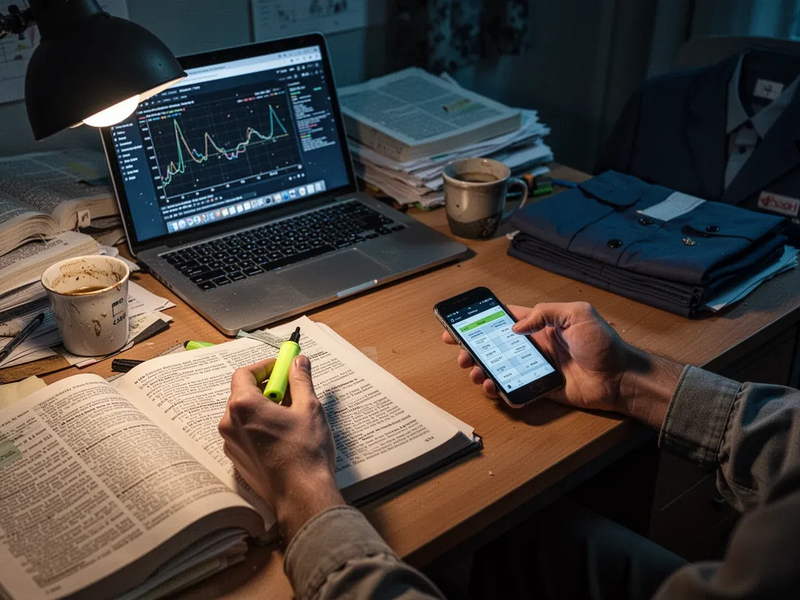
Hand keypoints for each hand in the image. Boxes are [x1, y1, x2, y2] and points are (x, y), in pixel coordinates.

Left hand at [219, 355, 344, 541]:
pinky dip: (260, 426)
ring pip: (245, 414)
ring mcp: (232, 444)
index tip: (283, 368)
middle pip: (243, 393)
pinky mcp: (238, 459)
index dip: (265, 367)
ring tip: (291, 414)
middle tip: (291, 390)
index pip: (245, 373)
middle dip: (267, 387)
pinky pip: (246, 433)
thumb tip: (298, 363)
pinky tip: (284, 434)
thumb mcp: (309, 408)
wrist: (301, 495)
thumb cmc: (305, 453)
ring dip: (264, 407)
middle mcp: (230, 424)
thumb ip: (300, 380)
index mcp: (244, 406)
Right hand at [442, 302, 681, 426]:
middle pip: (495, 346)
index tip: (459, 323)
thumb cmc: (602, 343)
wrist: (619, 378)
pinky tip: (491, 386)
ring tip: (473, 372)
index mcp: (541, 325)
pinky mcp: (539, 389)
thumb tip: (515, 327)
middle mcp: (534, 346)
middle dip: (473, 348)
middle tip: (459, 354)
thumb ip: (545, 313)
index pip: (505, 319)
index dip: (481, 320)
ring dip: (482, 369)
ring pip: (499, 368)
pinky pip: (513, 389)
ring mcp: (535, 368)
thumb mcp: (577, 314)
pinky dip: (498, 389)